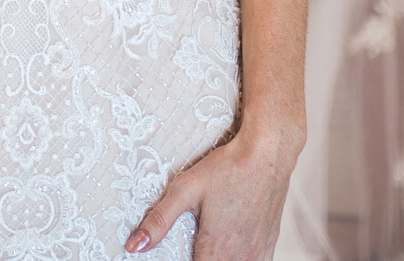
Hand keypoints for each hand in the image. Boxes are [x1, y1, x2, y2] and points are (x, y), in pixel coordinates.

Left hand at [126, 130, 296, 258]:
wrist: (267, 154)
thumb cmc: (228, 168)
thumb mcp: (186, 190)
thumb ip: (159, 221)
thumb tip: (134, 245)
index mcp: (216, 250)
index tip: (179, 250)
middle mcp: (240, 258)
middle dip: (200, 258)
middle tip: (193, 242)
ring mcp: (258, 255)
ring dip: (218, 259)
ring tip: (207, 243)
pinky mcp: (269, 246)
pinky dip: (237, 258)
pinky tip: (227, 246)